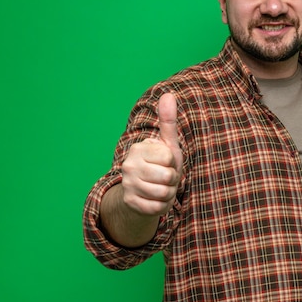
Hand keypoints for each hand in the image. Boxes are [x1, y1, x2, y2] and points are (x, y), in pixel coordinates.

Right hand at [120, 93, 182, 215]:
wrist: (144, 192)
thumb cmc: (160, 164)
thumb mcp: (167, 144)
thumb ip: (168, 120)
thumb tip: (168, 94)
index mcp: (138, 149)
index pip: (170, 157)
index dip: (173, 163)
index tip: (166, 163)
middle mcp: (128, 165)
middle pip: (168, 176)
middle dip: (173, 180)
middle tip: (165, 178)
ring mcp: (128, 184)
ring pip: (163, 193)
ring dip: (168, 194)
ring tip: (161, 188)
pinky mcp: (129, 202)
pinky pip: (157, 208)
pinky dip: (161, 206)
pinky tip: (155, 199)